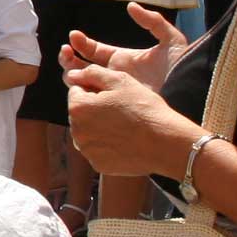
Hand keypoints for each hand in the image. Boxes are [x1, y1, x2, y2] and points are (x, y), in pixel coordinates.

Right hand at [62, 0, 190, 93]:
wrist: (187, 95)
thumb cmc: (182, 69)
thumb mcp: (171, 40)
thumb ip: (152, 21)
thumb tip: (130, 5)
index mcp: (122, 60)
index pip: (94, 51)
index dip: (81, 43)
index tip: (74, 35)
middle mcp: (113, 76)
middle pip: (81, 67)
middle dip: (68, 58)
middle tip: (65, 50)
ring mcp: (112, 92)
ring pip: (81, 83)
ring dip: (69, 72)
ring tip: (67, 62)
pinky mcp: (113, 107)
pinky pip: (90, 101)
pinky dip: (80, 91)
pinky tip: (77, 81)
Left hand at [63, 52, 201, 177]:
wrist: (165, 143)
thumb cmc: (144, 108)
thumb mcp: (120, 80)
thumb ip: (92, 73)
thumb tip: (72, 74)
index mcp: (77, 107)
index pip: (77, 92)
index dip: (96, 90)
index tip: (115, 96)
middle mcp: (76, 131)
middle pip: (80, 114)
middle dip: (95, 109)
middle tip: (122, 111)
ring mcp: (86, 150)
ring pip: (88, 132)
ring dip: (100, 128)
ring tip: (125, 126)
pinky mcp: (98, 164)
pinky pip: (98, 150)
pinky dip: (107, 145)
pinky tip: (125, 142)